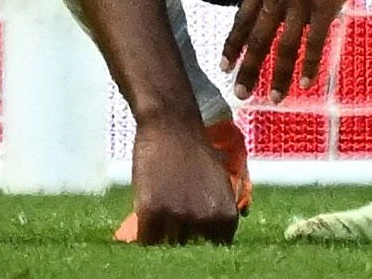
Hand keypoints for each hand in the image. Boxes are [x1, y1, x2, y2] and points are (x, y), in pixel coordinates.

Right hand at [127, 118, 239, 244]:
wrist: (172, 124)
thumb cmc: (196, 152)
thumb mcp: (219, 185)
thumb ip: (217, 213)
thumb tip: (213, 241)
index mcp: (226, 216)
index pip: (215, 247)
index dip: (202, 238)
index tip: (194, 230)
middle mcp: (205, 221)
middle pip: (189, 246)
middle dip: (182, 233)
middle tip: (174, 212)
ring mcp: (178, 217)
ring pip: (167, 243)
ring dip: (162, 231)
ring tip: (162, 207)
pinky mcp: (151, 212)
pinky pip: (147, 238)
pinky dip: (145, 230)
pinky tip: (147, 213)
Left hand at [222, 0, 371, 101]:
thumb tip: (271, 9)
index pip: (242, 17)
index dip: (233, 44)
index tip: (224, 67)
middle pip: (258, 37)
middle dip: (248, 69)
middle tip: (240, 94)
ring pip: (284, 44)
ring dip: (278, 74)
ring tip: (274, 97)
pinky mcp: (325, 2)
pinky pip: (313, 41)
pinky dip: (309, 64)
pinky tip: (306, 81)